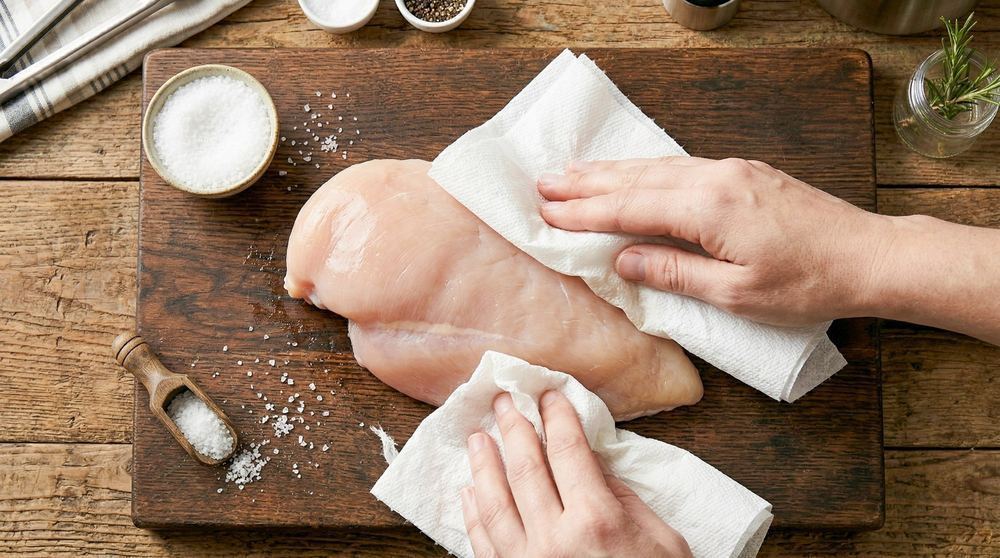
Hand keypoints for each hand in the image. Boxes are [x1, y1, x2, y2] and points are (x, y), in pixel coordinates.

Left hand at [462, 391, 690, 557]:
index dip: (556, 417)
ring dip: (483, 465)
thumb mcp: (661, 541)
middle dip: (513, 428)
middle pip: (525, 469)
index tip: (548, 394)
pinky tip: (469, 492)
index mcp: (597, 522)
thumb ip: (623, 497)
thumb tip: (590, 460)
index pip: (568, 452)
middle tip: (503, 400)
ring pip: (494, 503)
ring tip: (477, 437)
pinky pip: (483, 545)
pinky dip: (473, 515)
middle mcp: (555, 540)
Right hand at [537, 156, 893, 326]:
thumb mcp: (735, 294)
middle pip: (637, 178)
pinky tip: (630, 173)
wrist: (868, 256)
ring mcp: (731, 170)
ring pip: (656, 166)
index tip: (547, 211)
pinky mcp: (743, 172)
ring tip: (572, 172)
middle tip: (544, 183)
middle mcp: (716, 178)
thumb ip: (674, 271)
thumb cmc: (807, 284)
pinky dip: (644, 169)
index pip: (631, 207)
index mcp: (709, 208)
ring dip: (610, 171)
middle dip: (586, 183)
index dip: (585, 211)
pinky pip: (679, 165)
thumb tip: (623, 260)